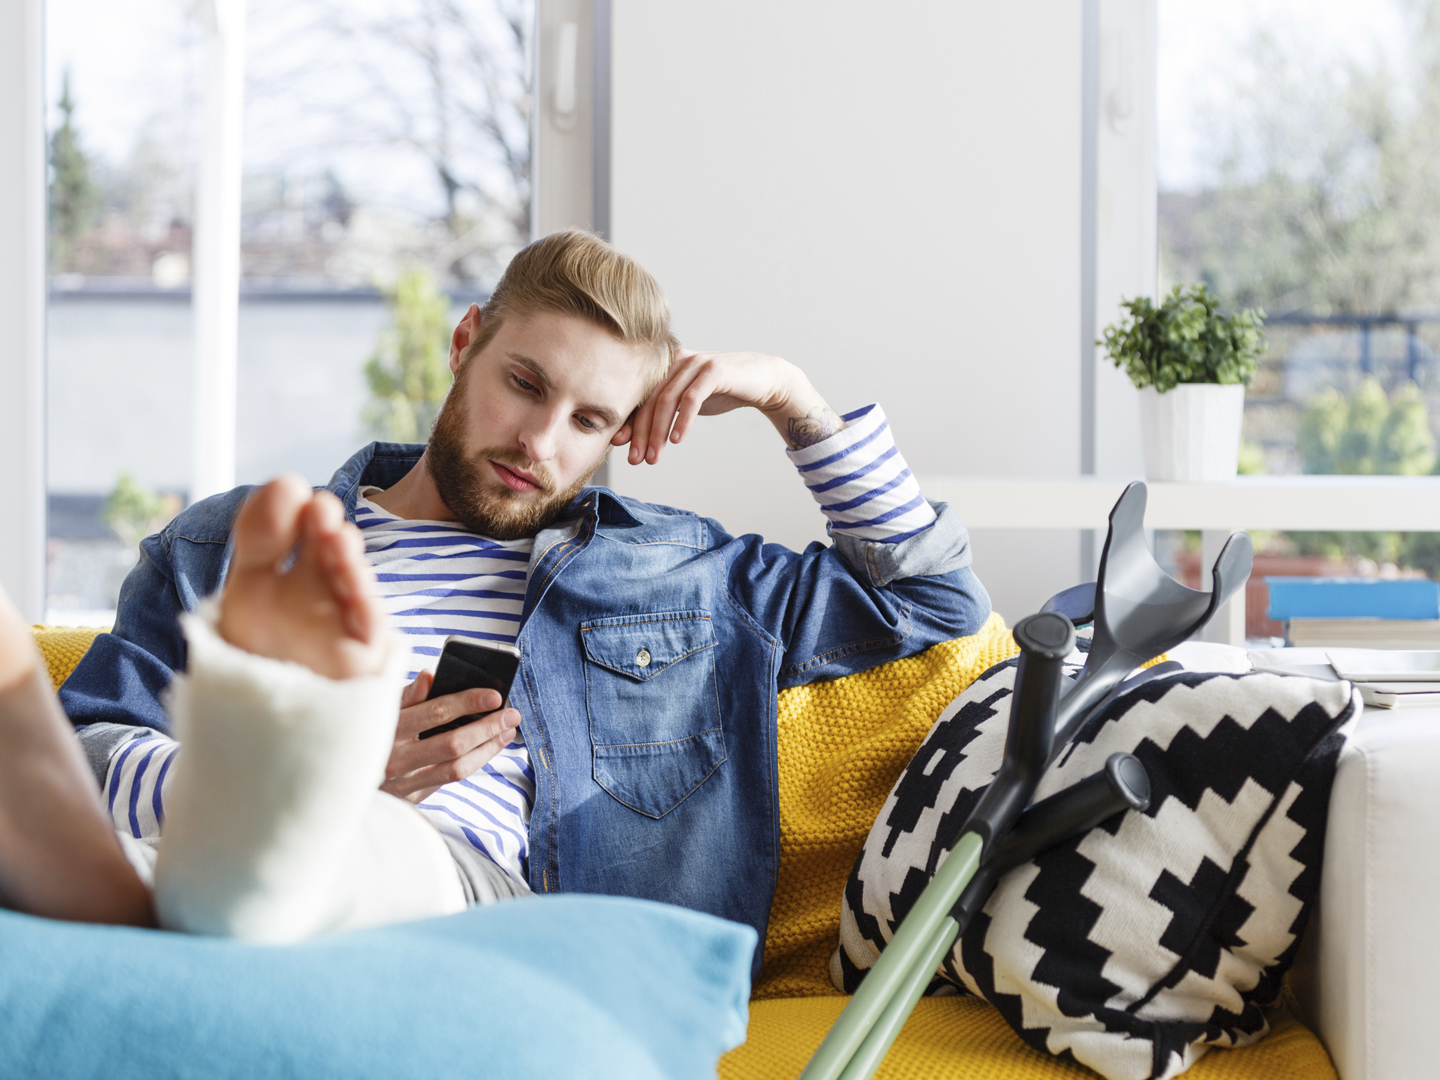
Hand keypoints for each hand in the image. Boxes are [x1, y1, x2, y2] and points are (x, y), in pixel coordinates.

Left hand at [218, 476, 386, 681]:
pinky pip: (371, 628)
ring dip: (347, 560)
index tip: (290, 490)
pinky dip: (365, 606)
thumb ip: (260, 537)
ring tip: (337, 540)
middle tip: (319, 510)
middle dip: (327, 527)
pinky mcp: (361, 655)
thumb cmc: (256, 660)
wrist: (261, 725)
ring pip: (354, 583)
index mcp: (288, 572)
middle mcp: (320, 591)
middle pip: (330, 549)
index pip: (296, 530)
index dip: (294, 509)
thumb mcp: (246, 591)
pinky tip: (355, 588)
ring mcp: (342, 621)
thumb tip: (288, 481)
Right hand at [380, 670, 521, 803]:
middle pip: (452, 743)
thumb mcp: (379, 709)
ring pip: (456, 767)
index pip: (435, 712)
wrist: (340, 777)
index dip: (468, 702)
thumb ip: (404, 695)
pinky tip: (489, 748)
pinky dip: (474, 763)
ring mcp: (402, 782)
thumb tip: (430, 675)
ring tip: (507, 730)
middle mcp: (393, 758)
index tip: (494, 694)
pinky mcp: (409, 798)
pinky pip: (449, 780)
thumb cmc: (367, 733)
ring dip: (488, 748)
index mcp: (387, 728)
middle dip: (487, 726)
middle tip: (511, 713)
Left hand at [617, 350, 846, 464]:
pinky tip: (677, 440)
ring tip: (654, 456)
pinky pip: (691, 398)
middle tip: (636, 459)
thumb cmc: (722, 391)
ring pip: (668, 401)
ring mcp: (694, 363)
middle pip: (650, 400)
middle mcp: (677, 361)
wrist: (761, 379)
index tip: (619, 446)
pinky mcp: (713, 370)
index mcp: (666, 367)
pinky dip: (682, 421)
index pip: (642, 397)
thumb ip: (665, 412)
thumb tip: (637, 436)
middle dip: (641, 433)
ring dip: (658, 432)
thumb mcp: (689, 403)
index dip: (629, 422)